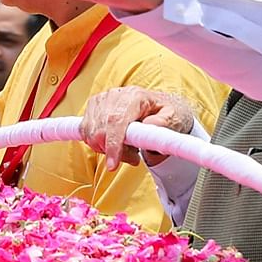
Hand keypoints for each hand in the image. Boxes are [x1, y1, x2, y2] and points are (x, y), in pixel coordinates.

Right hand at [80, 86, 194, 169]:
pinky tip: (114, 142)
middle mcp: (115, 95)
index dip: (112, 145)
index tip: (112, 165)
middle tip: (133, 156)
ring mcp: (102, 100)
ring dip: (106, 148)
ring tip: (127, 147)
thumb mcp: (176, 118)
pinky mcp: (93, 106)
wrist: (161, 105)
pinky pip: (86, 132)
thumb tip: (149, 125)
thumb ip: (164, 124)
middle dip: (113, 151)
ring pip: (91, 134)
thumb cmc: (169, 112)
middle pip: (100, 131)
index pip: (116, 121)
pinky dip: (98, 143)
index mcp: (136, 97)